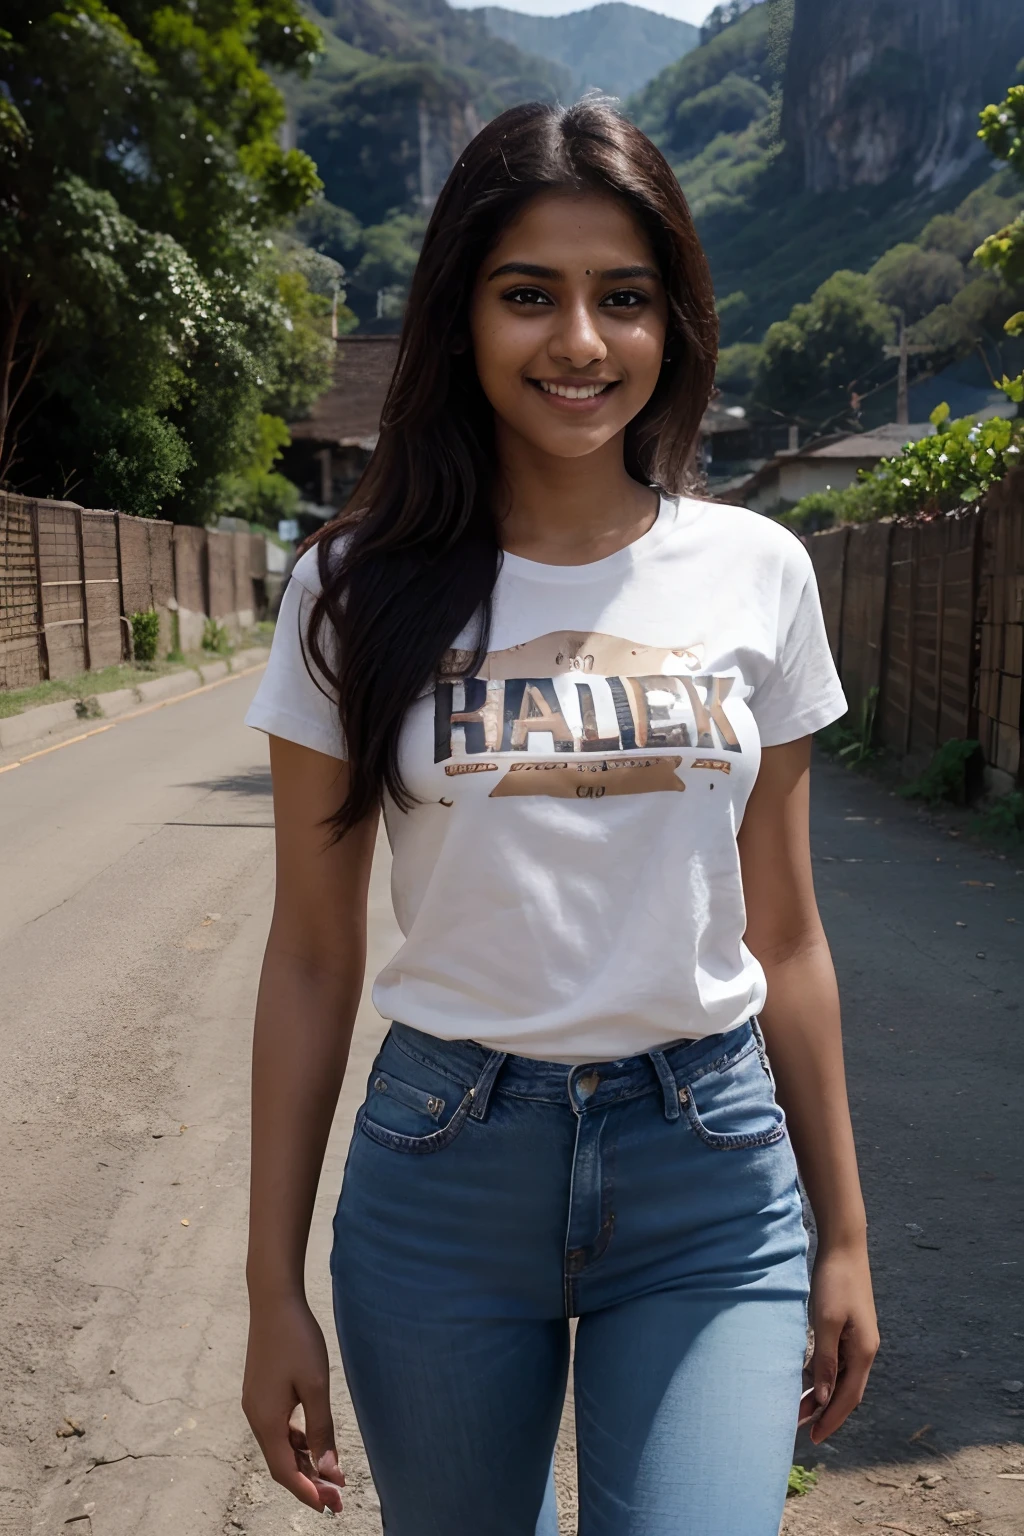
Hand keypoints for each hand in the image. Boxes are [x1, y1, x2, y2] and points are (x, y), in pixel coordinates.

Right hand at [242, 1294, 344, 1512]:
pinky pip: (278, 1429)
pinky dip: (296, 1442)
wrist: (274, 1301)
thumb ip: (321, 1428)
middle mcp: (256, 1417)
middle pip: (281, 1463)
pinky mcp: (261, 1393)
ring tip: (330, 1476)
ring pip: (280, 1446)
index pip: (285, 1471)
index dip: (308, 1492)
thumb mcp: (316, 1385)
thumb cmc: (296, 1339)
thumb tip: (328, 1468)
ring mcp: (256, 1404)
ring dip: (304, 1463)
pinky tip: (313, 1443)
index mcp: (266, 1420)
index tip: (331, 1506)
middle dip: (309, 1483)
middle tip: (337, 1499)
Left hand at [806, 1240, 878, 1443]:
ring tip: (795, 1408)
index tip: (815, 1438)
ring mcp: (856, 1340)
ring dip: (819, 1393)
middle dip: (823, 1411)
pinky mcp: (846, 1329)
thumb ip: (825, 1360)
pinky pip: (834, 1360)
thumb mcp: (827, 1322)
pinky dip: (820, 1373)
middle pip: (844, 1391)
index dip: (831, 1419)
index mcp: (864, 1352)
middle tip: (798, 1428)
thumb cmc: (835, 1282)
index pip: (848, 1397)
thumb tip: (823, 1396)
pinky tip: (803, 1380)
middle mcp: (864, 1350)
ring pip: (838, 1377)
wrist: (843, 1248)